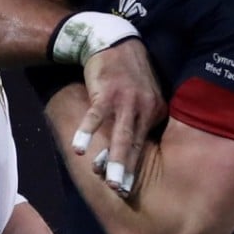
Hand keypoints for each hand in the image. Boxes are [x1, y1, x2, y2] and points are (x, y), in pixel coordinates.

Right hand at [73, 38, 165, 196]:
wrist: (114, 41)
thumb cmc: (126, 74)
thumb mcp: (143, 96)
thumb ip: (140, 121)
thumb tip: (129, 151)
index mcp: (155, 110)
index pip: (144, 144)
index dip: (133, 167)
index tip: (125, 188)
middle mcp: (144, 107)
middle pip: (135, 143)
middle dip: (128, 169)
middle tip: (122, 191)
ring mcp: (125, 100)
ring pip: (119, 135)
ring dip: (113, 158)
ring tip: (107, 180)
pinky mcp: (106, 92)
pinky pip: (95, 116)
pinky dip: (87, 132)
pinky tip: (79, 149)